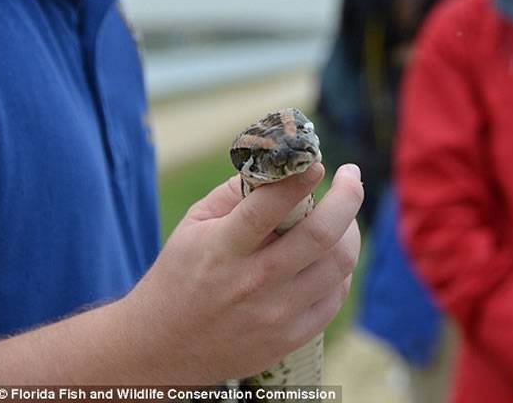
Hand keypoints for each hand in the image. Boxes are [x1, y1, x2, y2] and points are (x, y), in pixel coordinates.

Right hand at [119, 163, 362, 383]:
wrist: (162, 349)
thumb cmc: (180, 276)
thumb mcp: (194, 225)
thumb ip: (236, 194)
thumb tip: (281, 168)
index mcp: (223, 248)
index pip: (270, 206)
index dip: (301, 178)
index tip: (319, 162)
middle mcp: (253, 282)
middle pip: (321, 234)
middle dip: (347, 196)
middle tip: (350, 177)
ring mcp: (275, 314)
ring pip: (339, 265)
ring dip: (349, 231)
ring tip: (342, 218)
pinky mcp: (289, 338)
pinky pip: (335, 297)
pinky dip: (339, 270)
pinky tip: (329, 257)